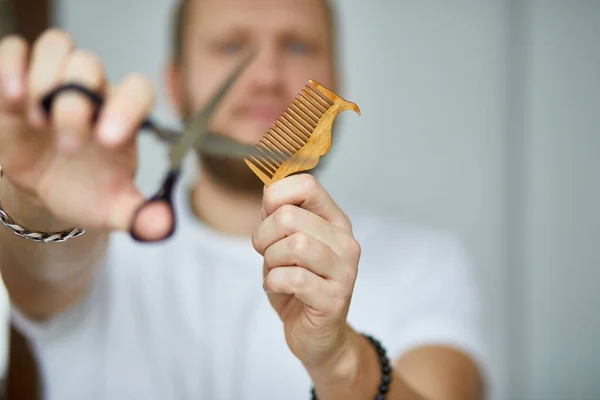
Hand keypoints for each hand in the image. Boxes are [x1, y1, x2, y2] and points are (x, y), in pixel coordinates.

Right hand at [0, 29, 159, 233]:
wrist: (50, 188)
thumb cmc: (88, 191)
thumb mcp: (114, 209)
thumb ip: (141, 216)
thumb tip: (163, 227)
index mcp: (124, 117)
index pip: (137, 90)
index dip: (127, 107)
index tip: (109, 141)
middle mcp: (94, 91)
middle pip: (89, 66)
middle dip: (75, 104)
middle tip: (69, 147)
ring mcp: (56, 80)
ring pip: (57, 45)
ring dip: (44, 77)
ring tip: (35, 119)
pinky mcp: (20, 81)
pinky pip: (15, 49)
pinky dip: (11, 65)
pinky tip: (12, 98)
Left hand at [252, 174, 361, 370]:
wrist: (316, 335)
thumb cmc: (298, 285)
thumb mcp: (283, 245)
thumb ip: (278, 216)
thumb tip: (268, 187)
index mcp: (335, 221)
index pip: (307, 185)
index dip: (275, 196)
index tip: (268, 217)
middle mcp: (345, 241)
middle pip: (289, 216)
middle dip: (263, 236)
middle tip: (265, 253)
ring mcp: (344, 270)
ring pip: (294, 245)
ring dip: (270, 260)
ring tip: (274, 272)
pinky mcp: (335, 298)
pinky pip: (293, 278)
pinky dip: (274, 282)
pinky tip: (277, 288)